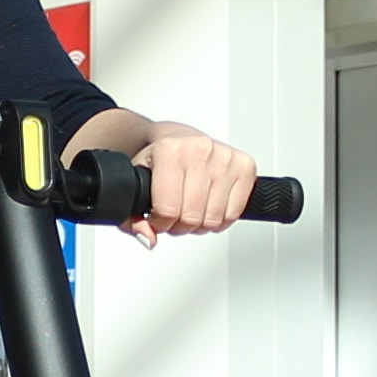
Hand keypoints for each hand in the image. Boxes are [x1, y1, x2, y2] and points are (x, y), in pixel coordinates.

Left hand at [129, 127, 255, 242]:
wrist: (178, 138)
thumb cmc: (160, 159)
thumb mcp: (137, 184)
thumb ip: (132, 217)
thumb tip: (148, 239)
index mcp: (169, 150)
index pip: (168, 209)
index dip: (160, 224)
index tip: (158, 218)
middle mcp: (199, 149)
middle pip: (192, 217)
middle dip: (180, 226)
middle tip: (175, 216)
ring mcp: (225, 156)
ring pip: (214, 219)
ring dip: (200, 224)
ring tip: (191, 210)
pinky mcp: (245, 165)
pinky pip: (234, 213)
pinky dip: (220, 220)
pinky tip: (208, 207)